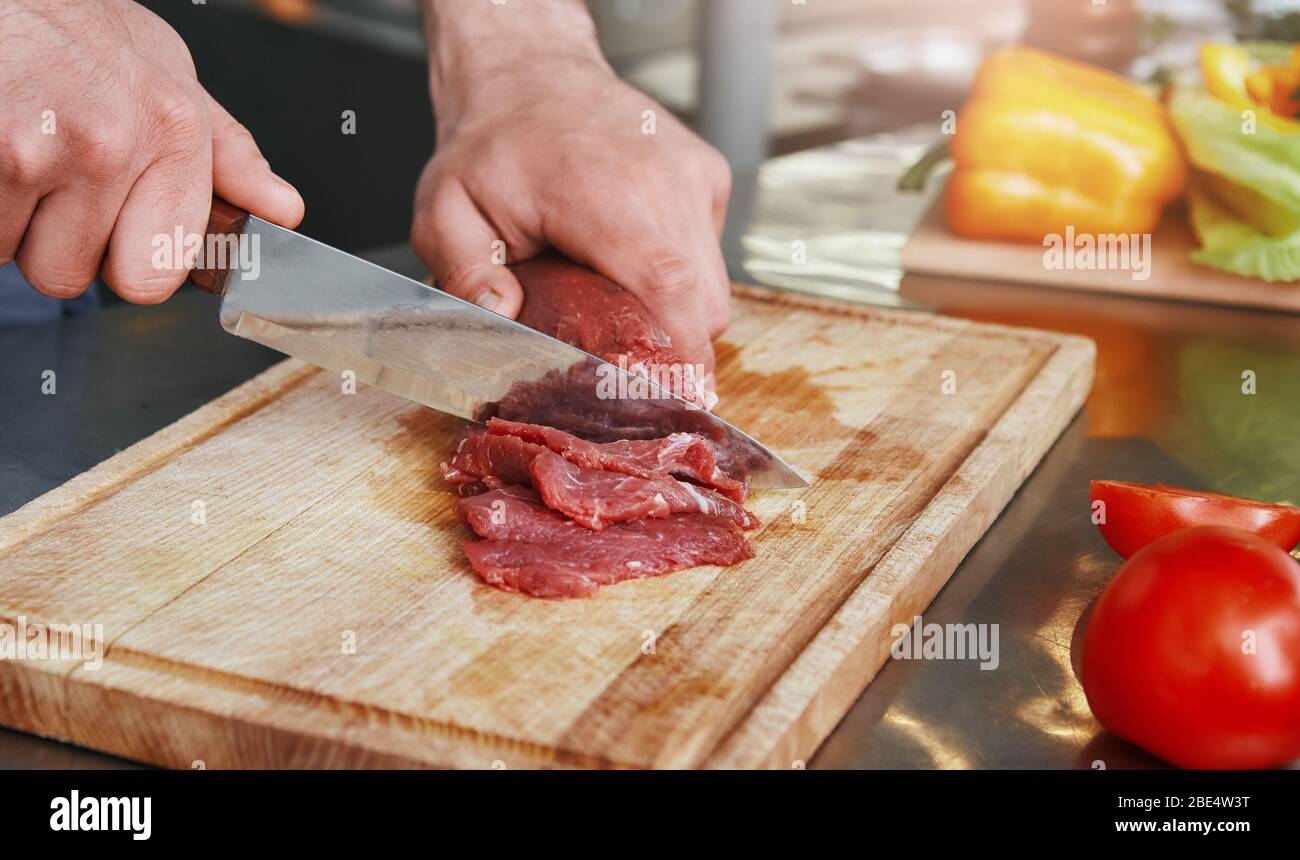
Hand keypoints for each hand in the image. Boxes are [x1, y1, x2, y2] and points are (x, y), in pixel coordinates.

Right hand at [0, 0, 303, 301]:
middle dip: (53, 242)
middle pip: (68, 275)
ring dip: (8, 216)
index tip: (115, 232)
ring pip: (12, 252)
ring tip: (20, 148)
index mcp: (173, 135)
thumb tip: (283, 210)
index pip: (153, 278)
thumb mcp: (171, 79)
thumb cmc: (79, 29)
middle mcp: (109, 146)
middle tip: (53, 180)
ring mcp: (32, 149)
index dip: (123, 263)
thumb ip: (226, 157)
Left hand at [412, 5, 731, 370]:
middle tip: (617, 360)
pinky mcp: (709, 179)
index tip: (673, 397)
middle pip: (702, 303)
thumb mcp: (446, 210)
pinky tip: (630, 260)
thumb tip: (499, 314)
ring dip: (675, 312)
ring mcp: (694, 177)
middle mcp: (664, 180)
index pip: (669, 284)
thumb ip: (463, 270)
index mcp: (603, 191)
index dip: (680, 352)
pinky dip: (680, 275)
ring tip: (616, 302)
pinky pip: (710, 255)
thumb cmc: (492, 145)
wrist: (531, 75)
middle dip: (670, 347)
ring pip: (714, 286)